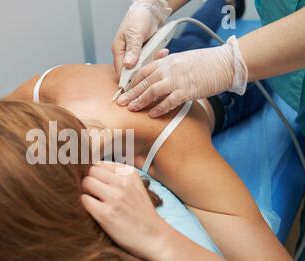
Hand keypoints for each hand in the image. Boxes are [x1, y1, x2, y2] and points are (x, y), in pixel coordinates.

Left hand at [80, 162, 166, 260]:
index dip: (97, 176)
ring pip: (87, 182)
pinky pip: (85, 199)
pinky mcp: (107, 213)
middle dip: (91, 182)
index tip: (102, 186)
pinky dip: (87, 206)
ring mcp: (115, 197)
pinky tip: (97, 212)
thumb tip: (90, 168)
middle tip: (97, 196)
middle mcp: (123, 182)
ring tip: (97, 203)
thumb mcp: (135, 186)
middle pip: (91, 171)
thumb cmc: (140, 213)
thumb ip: (117, 176)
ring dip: (88, 193)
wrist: (154, 237)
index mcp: (130, 173)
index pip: (100, 164)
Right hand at [112, 0, 171, 74]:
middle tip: (154, 60)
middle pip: (134, 71)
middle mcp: (127, 55)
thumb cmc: (138, 18)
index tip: (138, 82)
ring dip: (153, 61)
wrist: (151, 10)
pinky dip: (158, 57)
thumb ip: (132, 50)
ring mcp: (137, 55)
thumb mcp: (134, 34)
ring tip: (160, 53)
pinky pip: (152, 60)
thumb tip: (127, 64)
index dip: (128, 79)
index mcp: (119, 50)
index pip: (121, 70)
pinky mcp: (146, 54)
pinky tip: (162, 51)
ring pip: (144, 67)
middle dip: (145, 68)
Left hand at [117, 36, 248, 116]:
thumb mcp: (183, 61)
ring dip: (140, 101)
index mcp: (167, 61)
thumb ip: (169, 69)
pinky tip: (152, 114)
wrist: (226, 63)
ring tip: (132, 109)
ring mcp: (178, 79)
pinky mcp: (187, 90)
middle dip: (131, 93)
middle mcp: (169, 68)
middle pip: (144, 82)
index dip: (133, 82)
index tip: (125, 90)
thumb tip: (159, 80)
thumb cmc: (206, 63)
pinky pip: (169, 101)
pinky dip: (159, 108)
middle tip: (121, 102)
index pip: (144, 71)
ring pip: (152, 91)